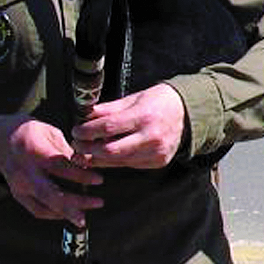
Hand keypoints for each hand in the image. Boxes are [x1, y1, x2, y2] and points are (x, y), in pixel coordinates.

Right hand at [0, 114, 103, 226]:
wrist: (3, 140)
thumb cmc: (32, 134)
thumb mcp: (50, 133)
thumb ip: (67, 151)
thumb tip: (88, 165)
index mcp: (32, 151)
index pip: (58, 167)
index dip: (79, 175)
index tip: (99, 179)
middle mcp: (23, 171)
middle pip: (49, 192)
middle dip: (75, 201)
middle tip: (98, 203)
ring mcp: (18, 185)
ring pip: (43, 205)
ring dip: (67, 213)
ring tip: (85, 215)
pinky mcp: (18, 194)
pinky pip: (37, 210)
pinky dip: (55, 214)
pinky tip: (69, 213)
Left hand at [71, 83, 188, 170]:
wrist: (188, 113)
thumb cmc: (159, 102)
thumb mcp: (134, 98)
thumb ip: (108, 109)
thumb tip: (84, 116)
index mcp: (144, 116)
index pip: (108, 127)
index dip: (87, 131)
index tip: (76, 131)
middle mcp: (151, 137)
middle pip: (110, 150)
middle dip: (88, 149)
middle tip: (77, 145)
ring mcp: (156, 152)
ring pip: (118, 161)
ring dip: (98, 158)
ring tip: (88, 151)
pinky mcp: (158, 162)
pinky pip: (129, 164)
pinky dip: (115, 160)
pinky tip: (107, 154)